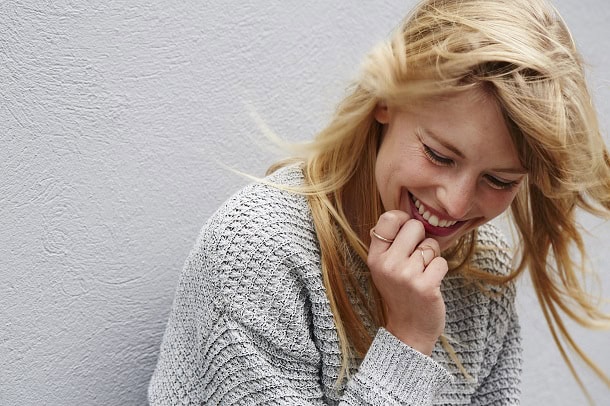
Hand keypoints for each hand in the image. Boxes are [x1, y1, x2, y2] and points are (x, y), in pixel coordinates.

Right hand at [367, 210, 447, 355]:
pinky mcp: (425, 286)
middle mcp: (387, 264)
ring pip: (431, 245)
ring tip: (422, 274)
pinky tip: (430, 283)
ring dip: (432, 257)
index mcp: (375, 257)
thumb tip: (409, 214)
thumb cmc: (401, 293)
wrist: (409, 330)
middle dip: (421, 239)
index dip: (403, 220)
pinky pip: (442, 262)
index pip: (389, 218)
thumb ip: (391, 243)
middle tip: (416, 259)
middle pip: (414, 226)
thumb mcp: (385, 268)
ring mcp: (406, 276)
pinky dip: (440, 271)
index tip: (406, 235)